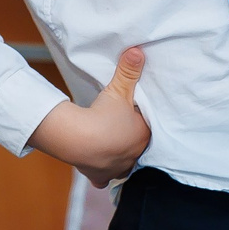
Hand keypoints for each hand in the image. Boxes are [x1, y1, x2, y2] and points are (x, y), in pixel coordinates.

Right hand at [29, 46, 150, 187]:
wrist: (79, 140)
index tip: (132, 113)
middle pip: (137, 146)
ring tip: (112, 146)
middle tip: (121, 127)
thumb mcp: (118, 89)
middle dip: (132, 138)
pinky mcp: (100, 176)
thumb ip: (128, 70)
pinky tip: (99, 167)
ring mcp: (118, 168)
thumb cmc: (103, 116)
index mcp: (144, 136)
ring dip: (119, 156)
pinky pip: (104, 178)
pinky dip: (102, 173)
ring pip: (124, 164)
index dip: (141, 120)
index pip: (148, 128)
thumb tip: (138, 51)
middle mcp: (134, 155)